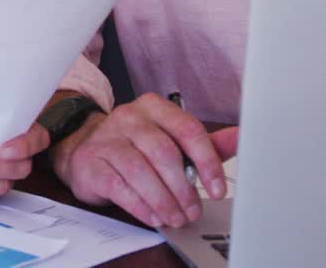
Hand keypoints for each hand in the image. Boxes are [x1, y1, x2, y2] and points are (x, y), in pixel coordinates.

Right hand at [50, 93, 236, 228]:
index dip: (207, 162)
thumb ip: (203, 142)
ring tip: (176, 218)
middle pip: (164, 153)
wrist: (84, 148)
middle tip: (194, 211)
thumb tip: (241, 137)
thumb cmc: (134, 145)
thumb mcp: (168, 138)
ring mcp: (107, 139)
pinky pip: (119, 186)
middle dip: (183, 188)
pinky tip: (153, 216)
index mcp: (154, 108)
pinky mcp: (91, 162)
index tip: (217, 188)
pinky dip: (140, 205)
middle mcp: (129, 117)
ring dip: (163, 200)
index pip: (187, 129)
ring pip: (140, 170)